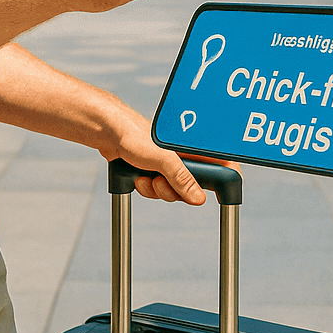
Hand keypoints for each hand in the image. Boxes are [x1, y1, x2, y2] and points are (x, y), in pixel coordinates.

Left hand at [98, 106, 218, 204]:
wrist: (107, 134)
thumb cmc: (134, 134)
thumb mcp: (162, 159)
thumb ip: (182, 178)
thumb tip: (199, 198)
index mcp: (192, 147)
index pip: (220, 163)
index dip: (225, 178)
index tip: (225, 193)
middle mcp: (183, 156)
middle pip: (193, 186)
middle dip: (175, 190)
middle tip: (162, 182)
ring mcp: (167, 164)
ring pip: (173, 190)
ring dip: (157, 190)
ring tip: (146, 177)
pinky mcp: (153, 170)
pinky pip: (157, 190)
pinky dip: (146, 188)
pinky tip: (137, 177)